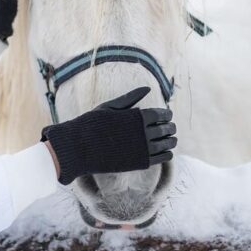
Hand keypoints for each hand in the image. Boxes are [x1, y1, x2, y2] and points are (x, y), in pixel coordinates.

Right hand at [40, 86, 177, 184]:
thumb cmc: (92, 125)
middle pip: (167, 128)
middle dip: (170, 127)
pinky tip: (165, 152)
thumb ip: (130, 98)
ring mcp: (143, 148)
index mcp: (137, 116)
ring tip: (170, 140)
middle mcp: (143, 132)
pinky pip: (162, 158)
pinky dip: (167, 154)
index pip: (162, 114)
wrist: (79, 149)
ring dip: (171, 141)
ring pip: (167, 144)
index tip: (166, 116)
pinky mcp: (141, 162)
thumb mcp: (109, 107)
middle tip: (170, 128)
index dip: (167, 115)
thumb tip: (148, 88)